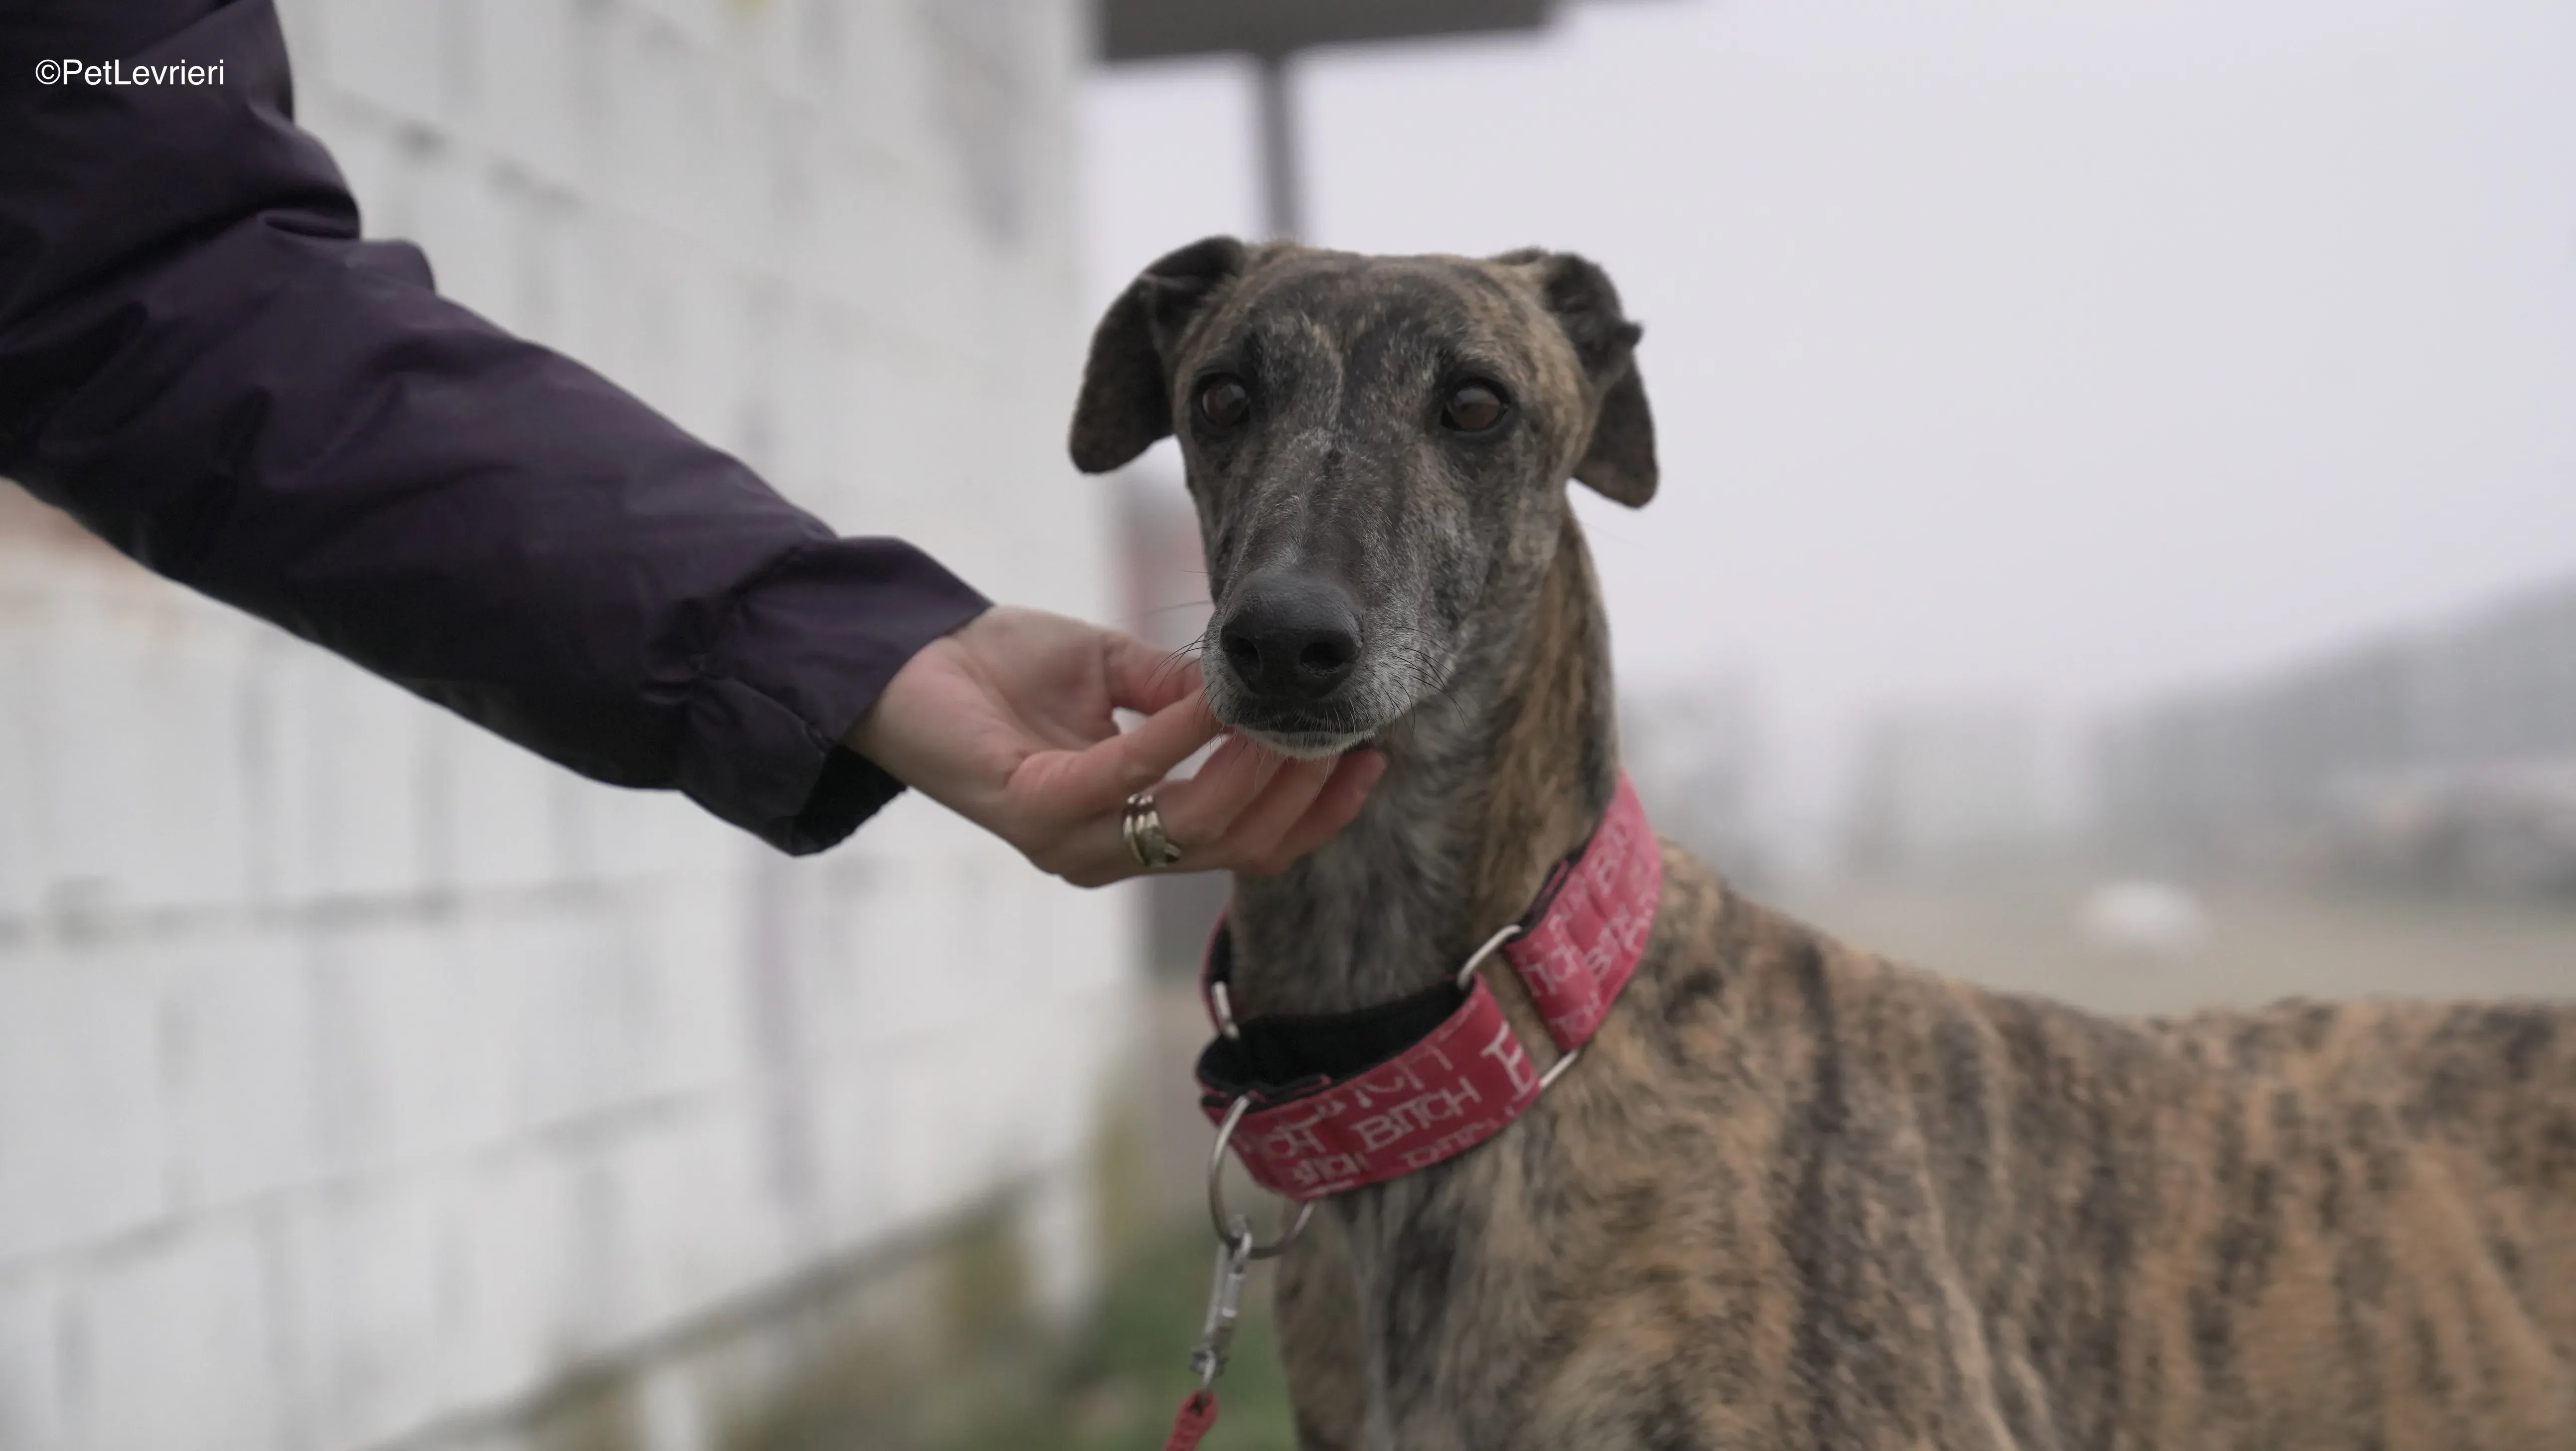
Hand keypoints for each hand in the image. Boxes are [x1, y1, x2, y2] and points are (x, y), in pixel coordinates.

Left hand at [846, 606, 1385, 886]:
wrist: (900, 661)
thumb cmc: (999, 669)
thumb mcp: (1116, 673)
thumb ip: (1183, 694)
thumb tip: (1256, 688)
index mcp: (1135, 833)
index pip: (1250, 846)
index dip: (1316, 811)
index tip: (1368, 755)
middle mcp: (1109, 855)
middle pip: (1239, 846)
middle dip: (1302, 789)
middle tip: (1343, 727)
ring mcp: (1073, 844)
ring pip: (1199, 826)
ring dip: (1256, 766)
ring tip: (1291, 710)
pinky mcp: (1037, 811)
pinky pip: (1136, 776)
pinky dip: (1186, 734)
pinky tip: (1219, 695)